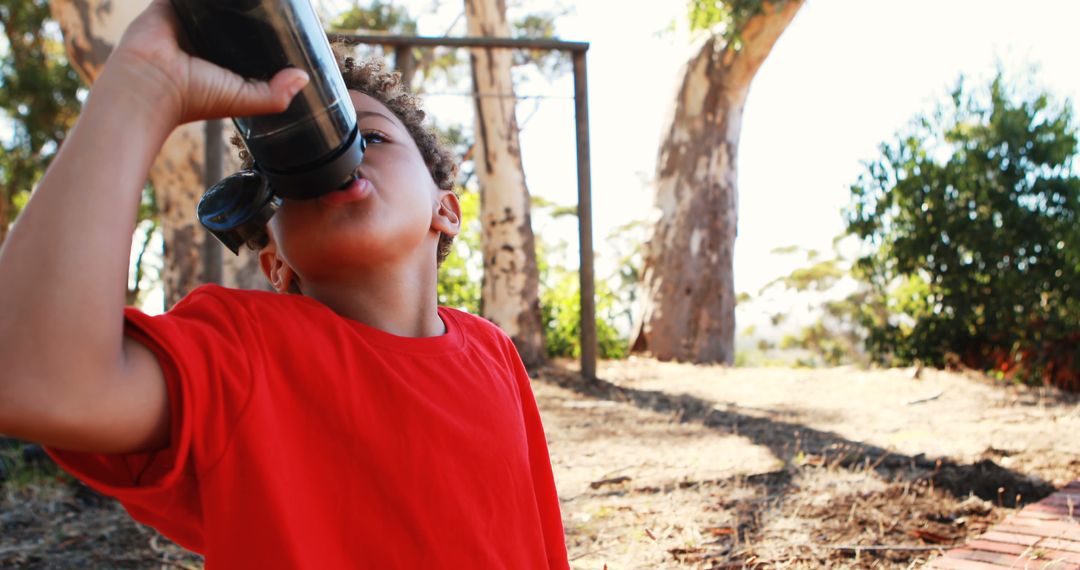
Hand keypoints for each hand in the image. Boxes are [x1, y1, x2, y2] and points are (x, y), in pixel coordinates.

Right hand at [108, 0, 308, 127]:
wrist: (149, 85)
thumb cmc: (193, 97)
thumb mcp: (243, 99)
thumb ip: (275, 95)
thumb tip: (303, 78)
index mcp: (219, 61)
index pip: (245, 42)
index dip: (262, 35)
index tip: (283, 26)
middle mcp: (202, 41)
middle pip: (230, 19)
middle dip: (248, 12)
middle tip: (272, 6)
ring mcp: (184, 21)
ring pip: (210, 5)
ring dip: (225, 4)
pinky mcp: (167, 5)